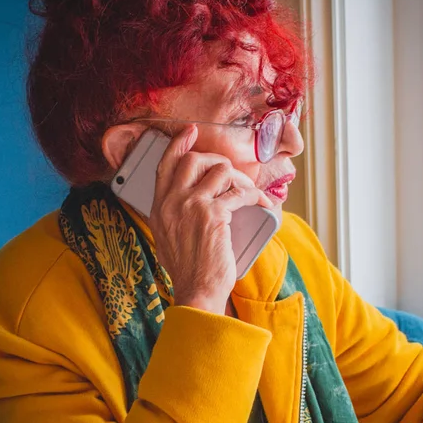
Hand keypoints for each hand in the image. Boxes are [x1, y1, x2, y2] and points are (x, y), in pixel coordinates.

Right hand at [148, 125, 272, 314]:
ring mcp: (191, 206)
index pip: (165, 165)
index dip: (179, 145)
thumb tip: (191, 197)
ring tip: (248, 194)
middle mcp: (171, 202)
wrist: (197, 290)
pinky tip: (263, 204)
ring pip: (220, 171)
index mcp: (159, 208)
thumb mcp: (167, 238)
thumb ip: (173, 214)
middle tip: (231, 175)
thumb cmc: (188, 270)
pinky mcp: (213, 214)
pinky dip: (256, 197)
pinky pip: (240, 192)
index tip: (191, 132)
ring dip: (240, 180)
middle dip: (217, 162)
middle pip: (194, 160)